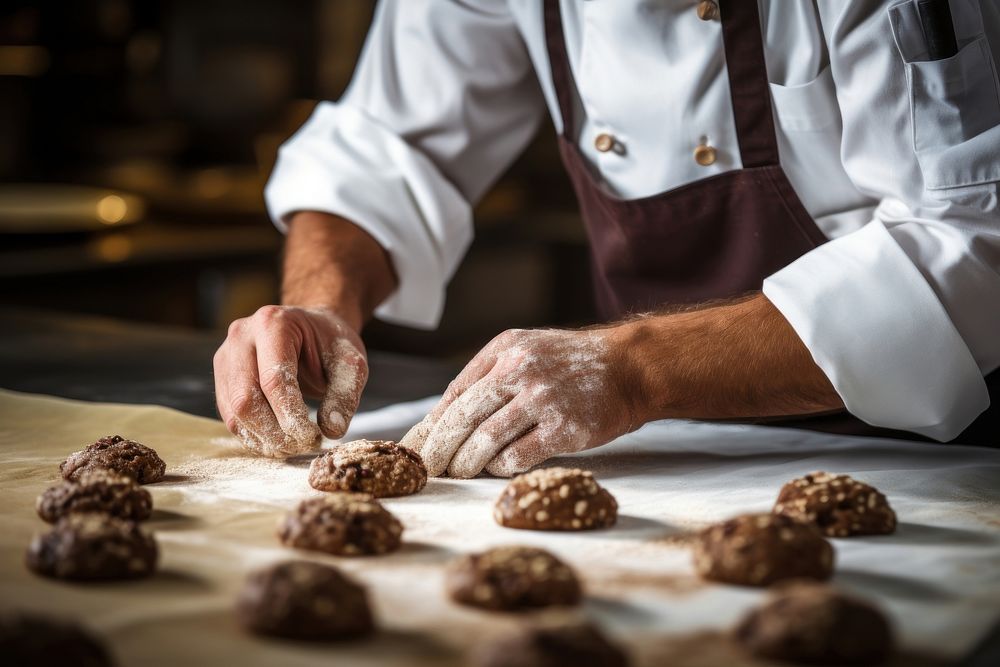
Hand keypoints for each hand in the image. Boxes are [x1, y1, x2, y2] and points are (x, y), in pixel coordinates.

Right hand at [213, 306, 367, 456]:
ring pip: (234, 411)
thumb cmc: (330, 344)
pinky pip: (230, 414)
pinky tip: (277, 441)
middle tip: (302, 445)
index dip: (290, 415)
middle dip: (274, 431)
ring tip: (292, 445)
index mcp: (273, 323)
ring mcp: (226, 356)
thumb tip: (331, 430)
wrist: (311, 330)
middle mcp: (241, 336)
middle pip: (245, 398)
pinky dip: (253, 434)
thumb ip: (344, 395)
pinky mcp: (222, 376)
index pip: (274, 379)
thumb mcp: (351, 363)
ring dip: (262, 437)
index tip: (311, 437)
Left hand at [400, 327, 637, 477]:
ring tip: (458, 474)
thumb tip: (445, 418)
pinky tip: (497, 470)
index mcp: (505, 350)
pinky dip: (500, 468)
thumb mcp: (526, 351)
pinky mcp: (565, 428)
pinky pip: (518, 456)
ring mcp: (543, 399)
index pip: (455, 393)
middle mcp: (520, 370)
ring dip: (466, 462)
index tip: (412, 449)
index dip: (430, 425)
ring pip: (485, 439)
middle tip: (426, 470)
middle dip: (438, 449)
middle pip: (462, 417)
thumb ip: (489, 376)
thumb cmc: (573, 365)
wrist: (630, 367)